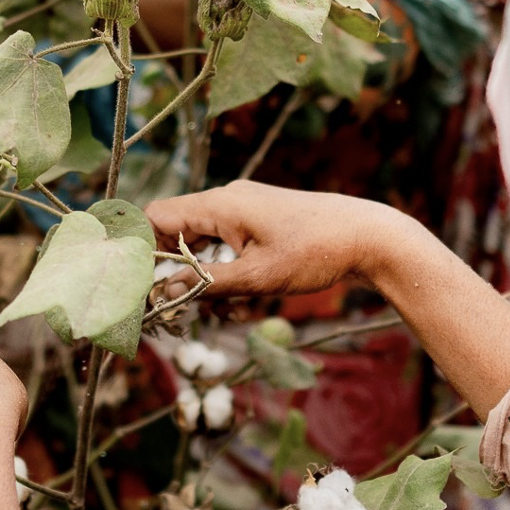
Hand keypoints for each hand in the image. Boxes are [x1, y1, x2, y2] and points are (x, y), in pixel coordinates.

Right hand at [146, 181, 410, 299]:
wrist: (370, 236)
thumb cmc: (316, 252)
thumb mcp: (259, 277)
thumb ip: (208, 282)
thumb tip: (165, 292)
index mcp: (221, 204)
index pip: (157, 217)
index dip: (141, 249)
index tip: (139, 284)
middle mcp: (228, 199)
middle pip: (175, 229)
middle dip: (169, 269)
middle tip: (169, 306)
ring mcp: (245, 209)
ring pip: (201, 240)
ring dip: (198, 274)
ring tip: (210, 309)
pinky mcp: (261, 221)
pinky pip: (225, 243)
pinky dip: (222, 269)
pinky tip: (236, 301)